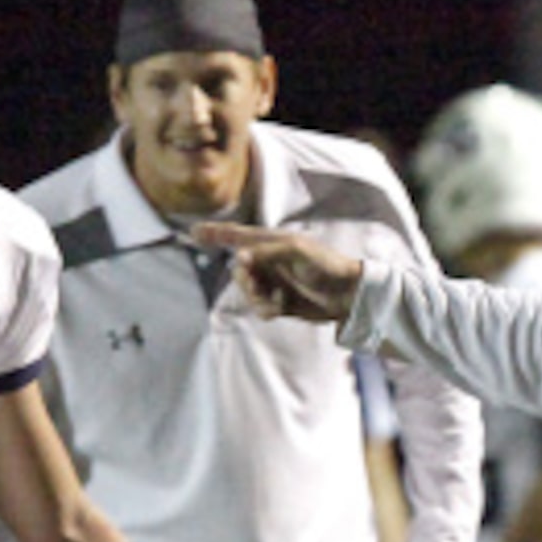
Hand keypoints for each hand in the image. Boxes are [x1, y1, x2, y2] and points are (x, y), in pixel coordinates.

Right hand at [192, 222, 365, 322]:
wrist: (347, 295)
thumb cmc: (326, 265)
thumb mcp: (295, 251)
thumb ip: (265, 252)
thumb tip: (239, 257)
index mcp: (272, 242)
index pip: (238, 235)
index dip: (216, 233)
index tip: (193, 232)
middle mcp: (269, 261)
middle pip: (239, 270)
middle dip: (243, 280)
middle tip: (254, 284)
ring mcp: (273, 282)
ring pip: (247, 292)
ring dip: (255, 298)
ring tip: (273, 301)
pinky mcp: (279, 302)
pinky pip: (259, 307)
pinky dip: (265, 309)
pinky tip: (280, 308)